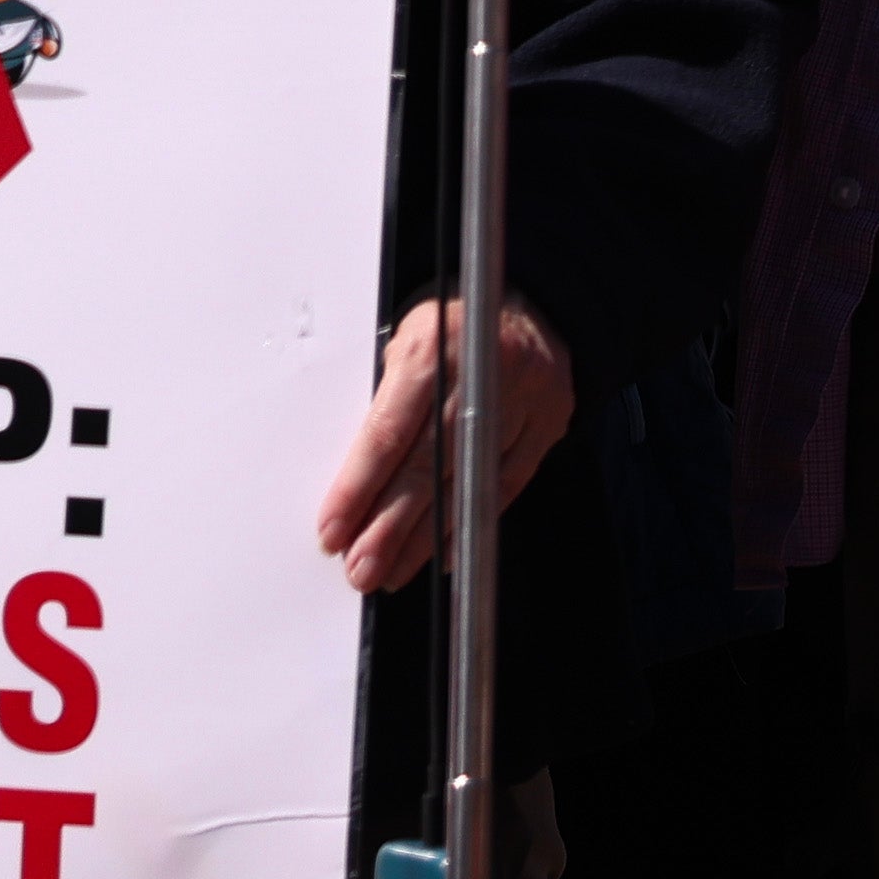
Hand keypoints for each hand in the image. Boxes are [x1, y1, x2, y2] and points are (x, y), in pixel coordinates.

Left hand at [311, 298, 575, 595]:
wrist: (534, 307)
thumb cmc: (452, 326)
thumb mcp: (405, 340)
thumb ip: (387, 399)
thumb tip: (354, 474)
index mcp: (433, 350)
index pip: (389, 433)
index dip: (359, 486)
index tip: (333, 526)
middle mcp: (478, 380)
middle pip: (428, 470)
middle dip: (389, 527)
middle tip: (359, 568)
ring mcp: (520, 407)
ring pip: (467, 487)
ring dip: (426, 540)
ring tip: (390, 571)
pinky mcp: (545, 430)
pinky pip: (505, 488)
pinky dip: (470, 525)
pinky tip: (442, 554)